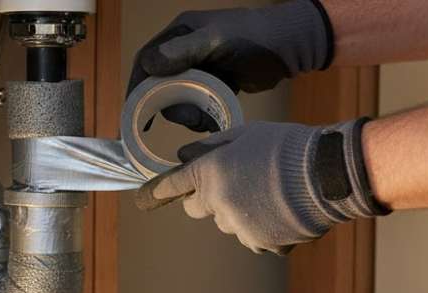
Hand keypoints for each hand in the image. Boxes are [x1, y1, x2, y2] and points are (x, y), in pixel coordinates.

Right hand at [129, 0, 332, 131]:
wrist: (292, 46)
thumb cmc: (257, 38)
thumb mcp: (218, 41)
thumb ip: (185, 50)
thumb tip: (148, 64)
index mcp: (180, 33)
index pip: (146, 61)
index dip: (137, 87)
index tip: (135, 113)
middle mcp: (184, 49)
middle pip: (160, 84)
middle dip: (168, 106)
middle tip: (188, 119)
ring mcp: (199, 67)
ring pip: (178, 97)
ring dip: (186, 114)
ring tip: (204, 122)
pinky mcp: (213, 83)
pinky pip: (196, 103)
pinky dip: (200, 115)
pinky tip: (211, 123)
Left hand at [135, 119, 388, 254]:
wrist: (330, 173)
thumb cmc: (287, 146)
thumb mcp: (246, 134)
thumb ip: (210, 146)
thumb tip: (183, 155)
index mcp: (210, 173)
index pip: (173, 185)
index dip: (159, 191)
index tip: (147, 198)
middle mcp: (218, 203)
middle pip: (196, 209)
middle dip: (206, 199)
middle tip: (234, 184)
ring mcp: (238, 227)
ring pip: (227, 222)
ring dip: (239, 212)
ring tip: (270, 194)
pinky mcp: (259, 243)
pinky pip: (252, 237)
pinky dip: (262, 227)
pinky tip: (282, 210)